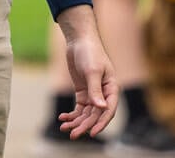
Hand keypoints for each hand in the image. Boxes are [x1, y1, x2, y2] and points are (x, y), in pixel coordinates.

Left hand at [56, 5, 117, 138]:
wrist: (79, 40)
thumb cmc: (90, 53)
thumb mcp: (92, 71)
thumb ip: (95, 90)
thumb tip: (100, 108)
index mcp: (112, 89)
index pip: (108, 110)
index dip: (101, 123)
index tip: (91, 133)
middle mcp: (104, 93)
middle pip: (95, 115)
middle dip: (84, 125)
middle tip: (72, 135)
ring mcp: (93, 93)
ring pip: (86, 114)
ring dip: (76, 122)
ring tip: (64, 128)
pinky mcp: (83, 91)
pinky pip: (79, 108)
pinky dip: (72, 114)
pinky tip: (62, 117)